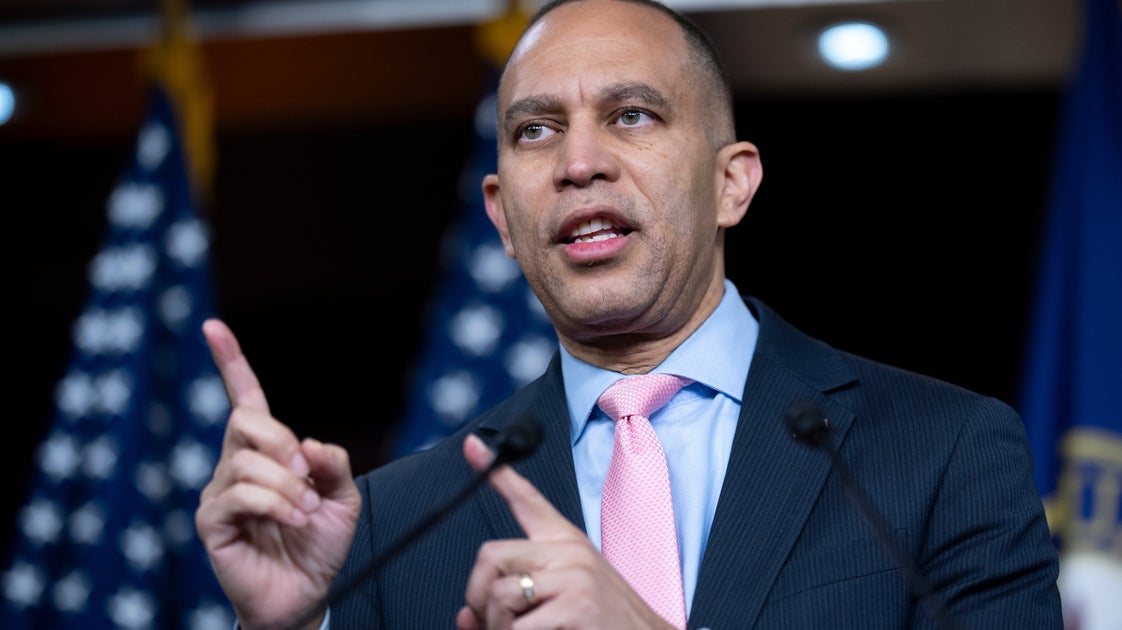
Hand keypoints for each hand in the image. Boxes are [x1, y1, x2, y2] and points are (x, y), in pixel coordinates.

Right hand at [194, 319, 361, 629]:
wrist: (307, 594)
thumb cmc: (319, 544)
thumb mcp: (343, 497)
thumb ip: (333, 463)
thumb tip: (308, 442)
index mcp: (266, 452)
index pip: (246, 400)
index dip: (230, 363)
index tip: (213, 328)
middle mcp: (236, 465)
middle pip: (246, 421)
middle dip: (284, 443)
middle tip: (307, 477)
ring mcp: (220, 492)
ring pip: (247, 461)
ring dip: (288, 486)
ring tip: (304, 512)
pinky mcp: (212, 521)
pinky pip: (239, 493)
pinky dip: (275, 503)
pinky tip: (293, 522)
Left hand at [455, 435, 675, 629]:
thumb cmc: (602, 623)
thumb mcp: (560, 600)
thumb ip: (513, 601)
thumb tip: (464, 616)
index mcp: (566, 543)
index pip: (527, 499)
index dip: (495, 472)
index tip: (473, 445)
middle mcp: (570, 552)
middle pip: (491, 556)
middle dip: (479, 598)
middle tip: (493, 623)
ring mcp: (575, 576)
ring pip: (499, 595)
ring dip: (497, 627)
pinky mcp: (577, 605)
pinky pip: (519, 627)